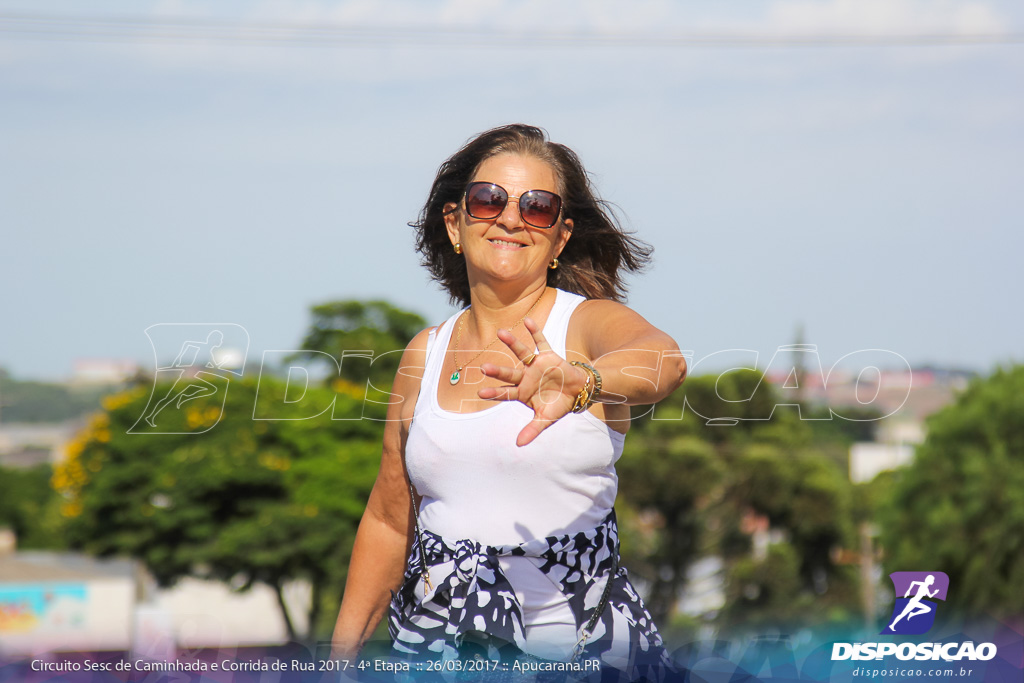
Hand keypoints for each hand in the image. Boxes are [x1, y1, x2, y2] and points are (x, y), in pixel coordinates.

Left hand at [478, 317, 588, 446]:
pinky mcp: (549, 356)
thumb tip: (518, 445)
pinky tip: (528, 320)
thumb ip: (532, 430)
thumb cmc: (558, 406)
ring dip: (512, 343)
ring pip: (522, 353)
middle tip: (483, 368)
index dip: (494, 393)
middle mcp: (525, 377)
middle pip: (509, 374)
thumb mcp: (545, 420)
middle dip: (498, 371)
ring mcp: (536, 365)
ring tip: (501, 333)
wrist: (577, 393)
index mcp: (522, 393)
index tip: (480, 393)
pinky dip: (535, 332)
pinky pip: (541, 342)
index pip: (505, 394)